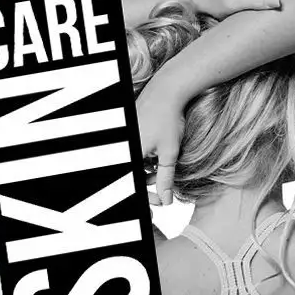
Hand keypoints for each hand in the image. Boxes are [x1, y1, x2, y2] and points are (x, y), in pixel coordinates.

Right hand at [137, 84, 185, 206]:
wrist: (167, 91)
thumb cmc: (168, 118)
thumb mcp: (170, 153)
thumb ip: (166, 178)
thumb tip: (166, 201)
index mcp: (130, 151)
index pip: (133, 184)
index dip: (145, 198)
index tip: (157, 203)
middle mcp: (124, 144)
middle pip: (133, 175)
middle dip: (147, 186)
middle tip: (161, 195)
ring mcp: (126, 137)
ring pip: (133, 165)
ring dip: (147, 173)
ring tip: (162, 171)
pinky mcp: (129, 131)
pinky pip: (134, 153)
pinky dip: (144, 161)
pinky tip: (156, 159)